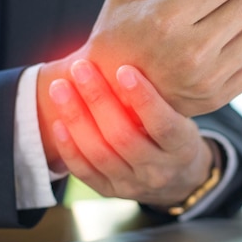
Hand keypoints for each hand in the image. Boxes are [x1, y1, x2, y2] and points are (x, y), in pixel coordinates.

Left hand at [48, 59, 215, 206]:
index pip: (163, 125)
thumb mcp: (183, 116)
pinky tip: (59, 121)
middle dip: (99, 100)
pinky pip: (85, 171)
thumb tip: (130, 49)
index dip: (143, 98)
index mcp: (181, 148)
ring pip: (100, 153)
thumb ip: (161, 95)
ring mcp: (132, 185)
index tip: (124, 69)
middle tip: (82, 68)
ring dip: (77, 117)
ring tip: (61, 87)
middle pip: (123, 137)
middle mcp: (158, 170)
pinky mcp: (111, 192)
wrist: (179, 179)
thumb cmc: (177, 135)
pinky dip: (69, 146)